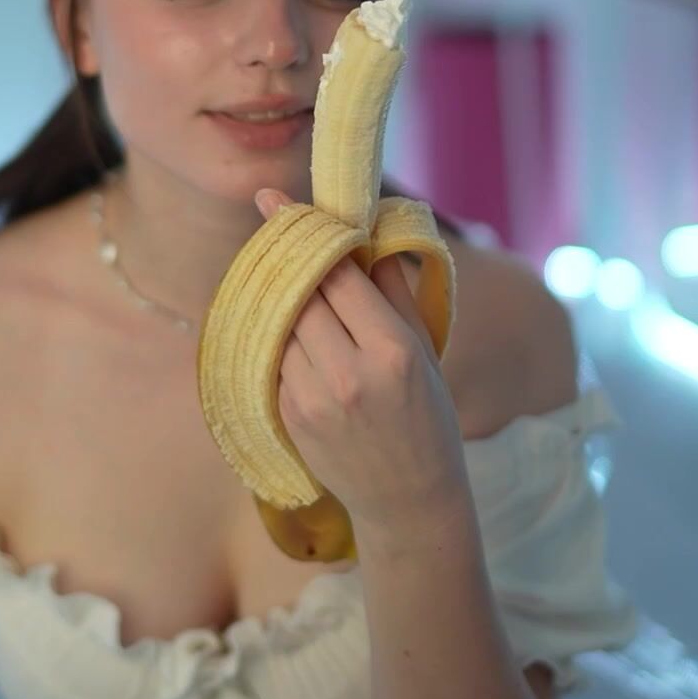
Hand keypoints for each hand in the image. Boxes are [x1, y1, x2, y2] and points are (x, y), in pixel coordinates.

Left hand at [254, 188, 473, 538]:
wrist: (408, 498)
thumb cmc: (426, 414)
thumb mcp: (424, 348)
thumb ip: (391, 287)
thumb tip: (364, 227)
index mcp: (392, 350)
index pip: (335, 275)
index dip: (303, 233)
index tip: (272, 200)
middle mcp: (349, 374)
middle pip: (299, 293)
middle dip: (287, 261)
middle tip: (275, 227)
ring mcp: (313, 399)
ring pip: (279, 323)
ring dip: (281, 300)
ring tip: (289, 285)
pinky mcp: (289, 417)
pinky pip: (271, 357)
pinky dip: (277, 338)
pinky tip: (294, 335)